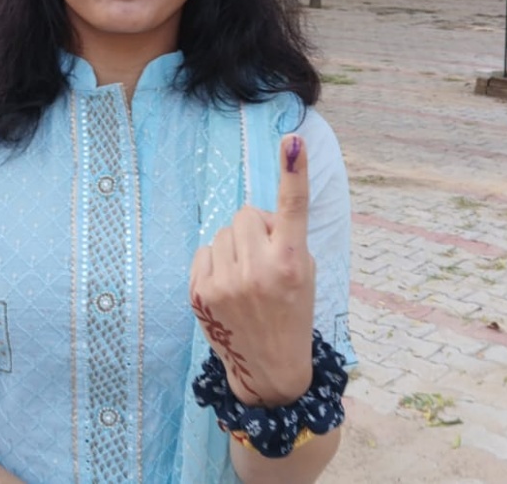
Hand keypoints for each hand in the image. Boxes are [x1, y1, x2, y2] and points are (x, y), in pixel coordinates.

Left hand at [189, 134, 315, 407]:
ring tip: (247, 277)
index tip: (292, 140)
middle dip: (254, 229)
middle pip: (245, 213)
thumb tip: (250, 215)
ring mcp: (226, 283)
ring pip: (223, 232)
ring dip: (235, 246)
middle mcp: (259, 269)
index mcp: (292, 261)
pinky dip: (216, 262)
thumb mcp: (305, 273)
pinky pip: (205, 250)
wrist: (270, 366)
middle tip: (265, 258)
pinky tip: (229, 286)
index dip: (294, 171)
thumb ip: (285, 238)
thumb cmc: (292, 310)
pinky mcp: (201, 293)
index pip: (293, 207)